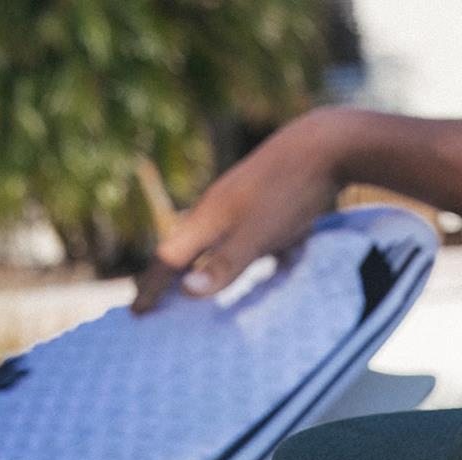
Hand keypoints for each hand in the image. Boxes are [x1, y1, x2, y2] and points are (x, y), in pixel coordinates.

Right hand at [132, 107, 353, 312]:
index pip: (169, 258)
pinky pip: (243, 239)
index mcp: (208, 218)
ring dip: (199, 267)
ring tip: (190, 288)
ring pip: (212, 242)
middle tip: (149, 300)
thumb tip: (187, 291)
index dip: (151, 286)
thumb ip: (224, 264)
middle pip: (184, 248)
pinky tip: (248, 267)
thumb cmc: (288, 192)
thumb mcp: (256, 234)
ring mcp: (242, 206)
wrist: (325, 145)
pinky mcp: (266, 205)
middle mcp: (218, 211)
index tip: (135, 312)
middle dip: (166, 276)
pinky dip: (235, 257)